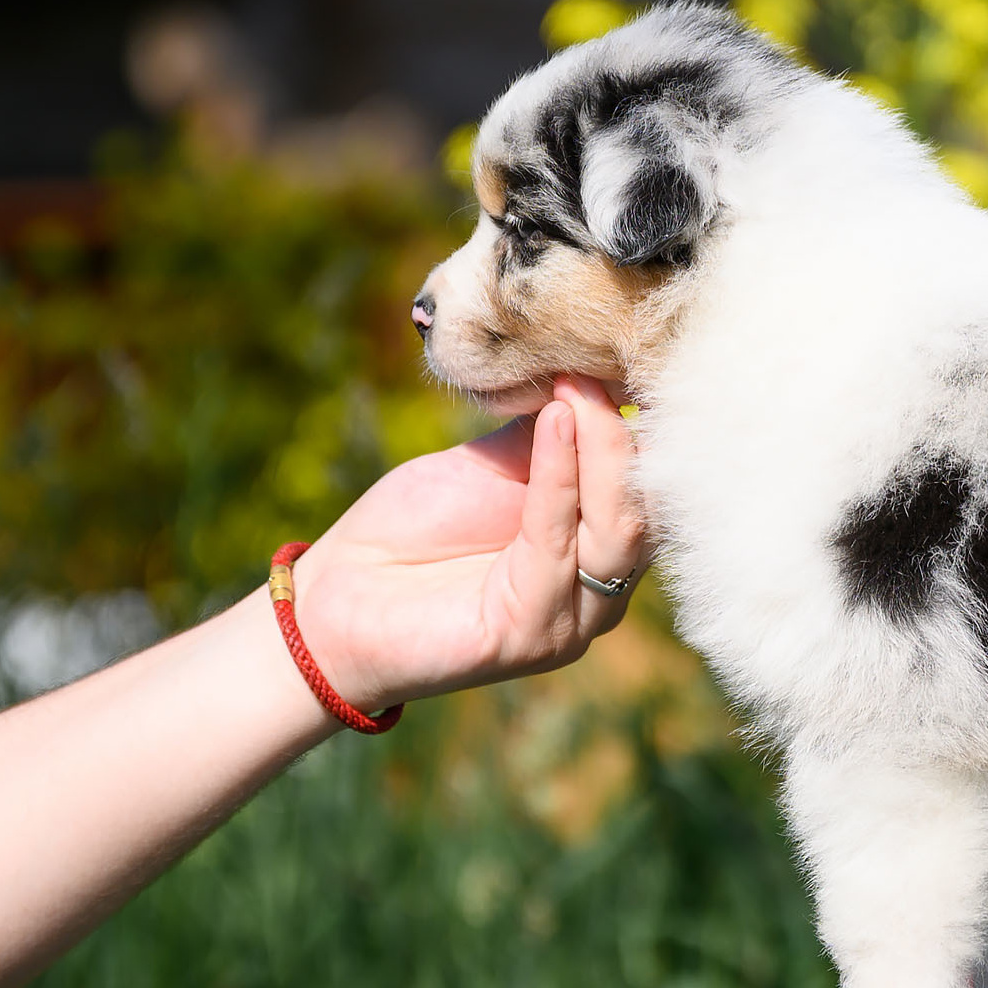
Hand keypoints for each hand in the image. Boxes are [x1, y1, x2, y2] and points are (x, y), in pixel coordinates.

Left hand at [285, 377, 651, 710]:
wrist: (336, 596)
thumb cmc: (412, 528)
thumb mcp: (492, 464)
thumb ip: (547, 434)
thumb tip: (596, 369)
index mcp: (599, 549)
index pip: (651, 485)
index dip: (645, 421)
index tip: (626, 352)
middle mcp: (602, 590)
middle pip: (646, 507)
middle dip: (625, 430)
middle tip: (599, 364)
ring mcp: (573, 619)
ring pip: (619, 529)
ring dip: (601, 449)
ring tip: (577, 389)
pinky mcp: (532, 635)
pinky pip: (557, 547)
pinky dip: (559, 480)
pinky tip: (554, 423)